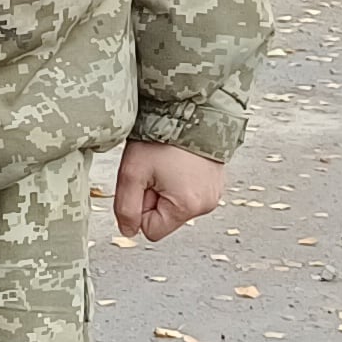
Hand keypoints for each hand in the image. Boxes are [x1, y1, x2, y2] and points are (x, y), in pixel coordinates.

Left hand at [109, 140, 226, 242]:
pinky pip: (189, 192)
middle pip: (165, 217)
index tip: (145, 182)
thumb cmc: (160, 140)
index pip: (151, 230)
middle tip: (155, 170)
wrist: (189, 109)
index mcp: (188, 206)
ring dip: (165, 189)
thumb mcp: (132, 173)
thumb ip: (126, 208)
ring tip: (167, 163)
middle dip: (154, 197)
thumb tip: (128, 232)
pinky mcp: (216, 183)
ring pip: (175, 205)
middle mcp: (206, 204)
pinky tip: (178, 161)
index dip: (141, 208)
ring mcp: (214, 193)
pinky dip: (179, 181)